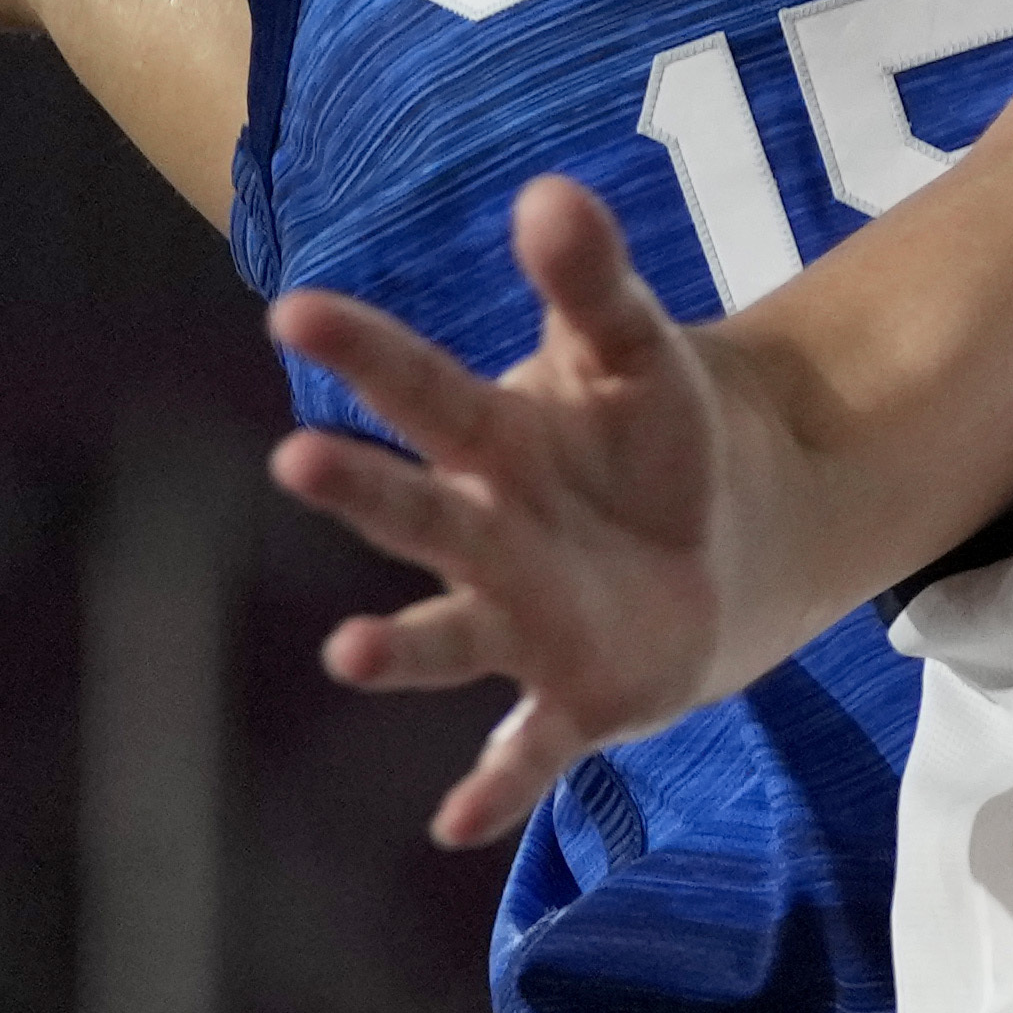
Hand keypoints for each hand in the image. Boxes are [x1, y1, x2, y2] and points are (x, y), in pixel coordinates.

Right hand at [268, 177, 771, 850]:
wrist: (718, 542)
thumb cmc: (650, 439)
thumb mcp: (636, 348)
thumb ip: (591, 280)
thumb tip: (548, 190)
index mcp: (493, 440)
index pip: (419, 387)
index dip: (363, 351)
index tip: (296, 309)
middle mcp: (486, 534)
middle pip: (418, 511)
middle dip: (362, 489)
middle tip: (294, 459)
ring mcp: (521, 623)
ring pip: (449, 636)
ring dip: (399, 650)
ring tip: (350, 654)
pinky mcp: (574, 698)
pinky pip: (528, 746)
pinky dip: (496, 783)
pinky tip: (457, 822)